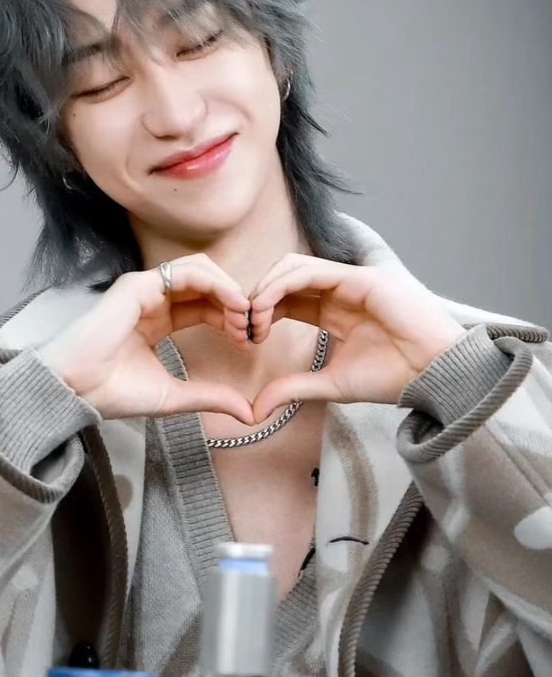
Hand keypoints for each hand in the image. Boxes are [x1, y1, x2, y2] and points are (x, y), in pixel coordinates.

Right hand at [37, 254, 253, 422]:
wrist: (75, 391)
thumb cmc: (113, 393)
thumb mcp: (175, 396)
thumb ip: (211, 398)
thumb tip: (250, 414)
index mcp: (159, 320)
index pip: (205, 305)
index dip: (231, 318)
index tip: (249, 341)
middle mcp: (153, 299)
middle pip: (208, 284)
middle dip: (235, 302)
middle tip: (251, 328)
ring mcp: (145, 289)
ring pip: (200, 269)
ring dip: (228, 288)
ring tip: (243, 315)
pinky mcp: (138, 285)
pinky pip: (185, 272)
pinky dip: (215, 283)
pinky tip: (231, 305)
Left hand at [249, 254, 465, 420]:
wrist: (433, 377)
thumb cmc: (392, 379)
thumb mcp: (331, 385)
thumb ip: (293, 389)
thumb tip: (255, 409)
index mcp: (334, 310)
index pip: (287, 298)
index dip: (261, 312)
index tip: (246, 339)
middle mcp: (341, 290)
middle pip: (285, 277)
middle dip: (257, 297)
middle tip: (243, 328)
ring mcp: (351, 280)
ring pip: (293, 267)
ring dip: (265, 288)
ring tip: (254, 319)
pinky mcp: (361, 278)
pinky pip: (311, 271)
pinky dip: (282, 285)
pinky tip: (268, 309)